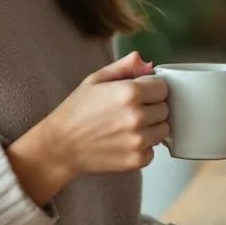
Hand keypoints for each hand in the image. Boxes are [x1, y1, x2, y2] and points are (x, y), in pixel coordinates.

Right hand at [20, 51, 168, 171]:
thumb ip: (125, 67)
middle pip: (165, 108)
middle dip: (152, 107)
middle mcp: (137, 116)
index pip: (163, 87)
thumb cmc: (76, 111)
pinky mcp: (136, 160)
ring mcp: (138, 140)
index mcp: (130, 92)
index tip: (140, 94)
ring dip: (151, 128)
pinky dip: (144, 147)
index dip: (151, 89)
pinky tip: (125, 141)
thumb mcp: (96, 79)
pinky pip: (154, 150)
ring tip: (129, 126)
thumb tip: (148, 64)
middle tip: (131, 111)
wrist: (60, 146)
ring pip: (164, 130)